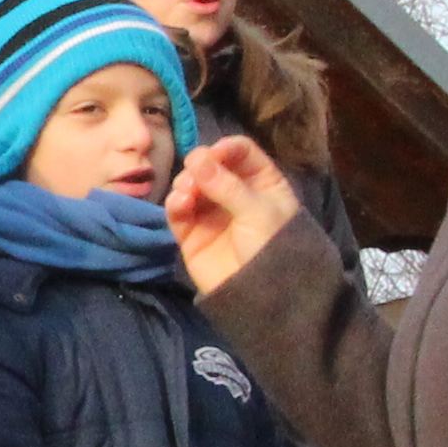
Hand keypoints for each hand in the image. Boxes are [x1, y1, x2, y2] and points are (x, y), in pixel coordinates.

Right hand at [163, 138, 301, 296]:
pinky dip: (175, 203)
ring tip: (188, 193)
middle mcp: (234, 193)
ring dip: (186, 183)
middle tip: (195, 173)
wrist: (262, 297)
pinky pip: (177, 211)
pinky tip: (180, 204)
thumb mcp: (258, 211)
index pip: (241, 153)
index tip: (214, 154)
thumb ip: (227, 185)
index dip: (226, 149)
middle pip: (211, 165)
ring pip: (190, 184)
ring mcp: (211, 213)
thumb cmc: (272, 248)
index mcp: (262, 183)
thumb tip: (196, 158)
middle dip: (200, 166)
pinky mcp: (190, 233)